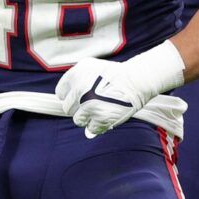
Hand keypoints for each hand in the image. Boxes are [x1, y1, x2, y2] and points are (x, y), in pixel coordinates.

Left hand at [54, 41, 185, 137]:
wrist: (137, 79)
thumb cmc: (114, 75)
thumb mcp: (92, 69)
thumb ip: (77, 86)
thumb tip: (69, 109)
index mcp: (75, 75)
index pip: (61, 93)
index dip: (70, 96)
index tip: (79, 97)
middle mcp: (79, 90)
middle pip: (68, 108)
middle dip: (78, 107)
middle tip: (92, 103)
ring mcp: (89, 105)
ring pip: (78, 120)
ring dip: (87, 118)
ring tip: (100, 109)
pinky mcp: (100, 118)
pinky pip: (91, 129)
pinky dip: (98, 125)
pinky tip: (106, 116)